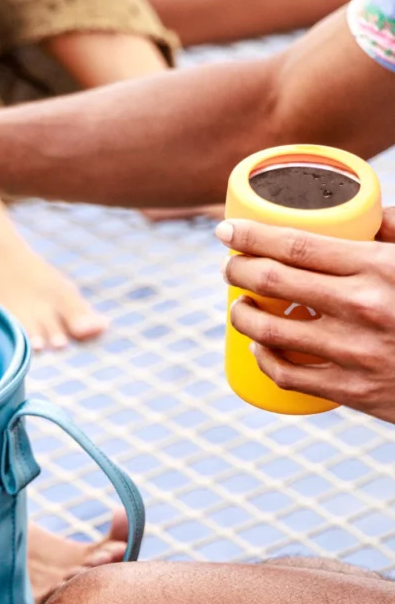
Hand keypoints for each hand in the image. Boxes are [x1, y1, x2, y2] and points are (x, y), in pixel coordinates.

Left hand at [218, 212, 394, 424]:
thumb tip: (363, 212)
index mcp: (381, 267)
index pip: (295, 245)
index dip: (250, 237)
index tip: (225, 233)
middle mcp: (363, 308)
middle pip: (272, 282)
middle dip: (238, 270)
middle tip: (230, 267)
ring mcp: (355, 353)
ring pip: (270, 332)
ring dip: (242, 316)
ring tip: (239, 306)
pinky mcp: (354, 391)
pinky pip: (288, 375)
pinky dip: (264, 360)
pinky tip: (259, 348)